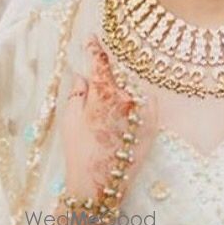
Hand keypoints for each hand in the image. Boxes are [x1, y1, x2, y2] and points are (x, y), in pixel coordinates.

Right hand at [55, 37, 156, 224]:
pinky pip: (146, 107)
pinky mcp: (153, 126)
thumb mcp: (70, 119)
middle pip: (118, 78)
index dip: (94, 48)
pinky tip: (124, 122)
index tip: (93, 39)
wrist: (98, 184)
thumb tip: (83, 75)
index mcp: (104, 93)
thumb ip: (77, 92)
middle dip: (107, 80)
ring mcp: (144, 112)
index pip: (100, 62)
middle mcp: (128, 98)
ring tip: (107, 119)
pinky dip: (138, 107)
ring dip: (122, 96)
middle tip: (95, 94)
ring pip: (133, 92)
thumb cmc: (80, 152)